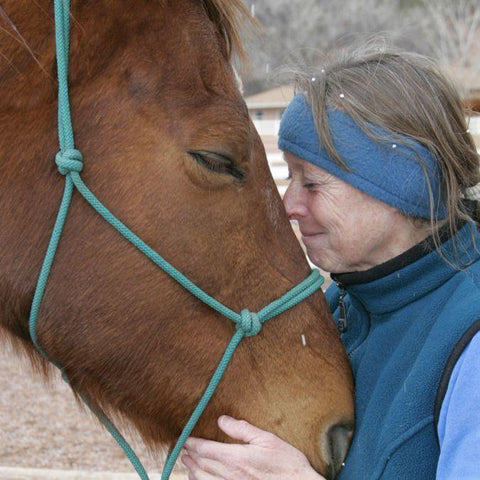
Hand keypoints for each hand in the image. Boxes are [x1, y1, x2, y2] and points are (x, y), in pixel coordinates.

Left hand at [182, 415, 324, 479]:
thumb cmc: (286, 464)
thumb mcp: (267, 439)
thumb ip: (242, 429)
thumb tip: (222, 420)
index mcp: (236, 458)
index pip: (205, 449)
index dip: (191, 443)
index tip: (184, 437)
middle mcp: (229, 476)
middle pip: (200, 465)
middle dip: (189, 455)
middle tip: (182, 448)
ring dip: (192, 470)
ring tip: (188, 462)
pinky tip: (201, 478)